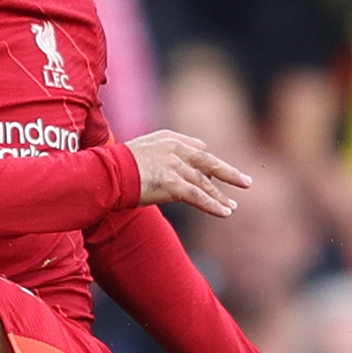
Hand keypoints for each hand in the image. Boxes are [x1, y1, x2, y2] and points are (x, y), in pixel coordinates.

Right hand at [126, 129, 252, 217]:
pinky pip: (198, 197)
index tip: (215, 170)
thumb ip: (157, 153)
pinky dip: (212, 205)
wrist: (105, 173)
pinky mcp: (172, 184)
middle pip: (208, 162)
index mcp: (168, 139)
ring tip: (231, 207)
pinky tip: (224, 213)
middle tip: (246, 182)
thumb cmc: (114, 165)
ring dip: (220, 197)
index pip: (196, 148)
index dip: (206, 161)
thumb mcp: (139, 150)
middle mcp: (175, 150)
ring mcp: (175, 166)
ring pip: (204, 183)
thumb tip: (164, 165)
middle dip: (229, 173)